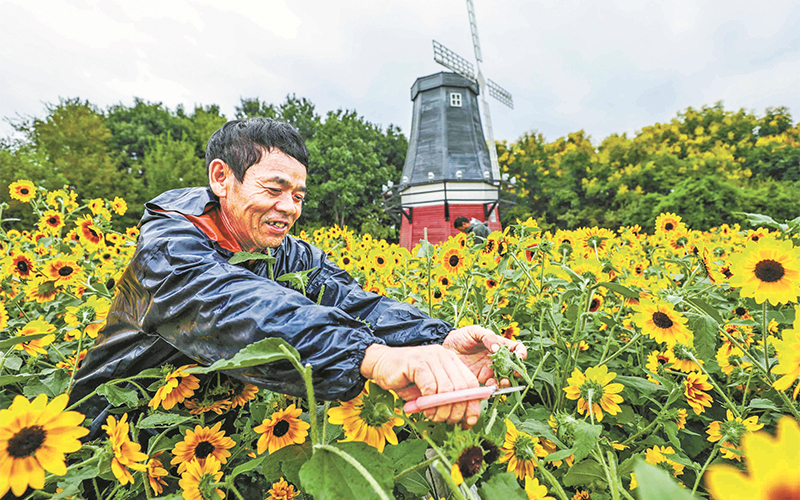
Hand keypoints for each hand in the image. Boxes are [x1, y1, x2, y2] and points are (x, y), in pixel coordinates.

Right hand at [360, 343, 480, 425]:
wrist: (380, 364)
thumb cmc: (405, 380)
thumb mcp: (430, 392)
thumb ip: (447, 401)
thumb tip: (465, 420)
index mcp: (451, 361)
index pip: (472, 383)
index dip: (473, 405)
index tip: (468, 422)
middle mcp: (444, 356)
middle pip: (462, 388)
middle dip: (456, 410)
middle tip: (446, 421)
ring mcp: (431, 356)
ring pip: (447, 389)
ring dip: (440, 409)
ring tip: (432, 416)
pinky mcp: (417, 361)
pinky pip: (430, 386)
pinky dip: (428, 402)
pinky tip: (423, 407)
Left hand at [442, 325, 526, 387]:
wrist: (444, 348)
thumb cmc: (460, 337)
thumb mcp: (474, 331)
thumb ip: (487, 336)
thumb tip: (497, 348)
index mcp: (498, 345)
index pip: (516, 349)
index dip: (521, 353)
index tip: (520, 356)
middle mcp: (497, 359)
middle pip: (513, 367)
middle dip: (516, 371)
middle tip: (513, 373)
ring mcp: (489, 370)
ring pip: (504, 378)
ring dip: (506, 382)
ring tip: (502, 382)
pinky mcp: (480, 380)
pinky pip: (491, 386)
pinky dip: (493, 388)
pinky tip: (490, 386)